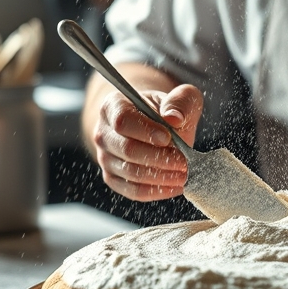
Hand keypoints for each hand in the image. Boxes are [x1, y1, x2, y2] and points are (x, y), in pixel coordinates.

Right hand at [92, 85, 203, 201]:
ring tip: (184, 175)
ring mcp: (105, 158)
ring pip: (130, 172)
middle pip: (127, 149)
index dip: (146, 131)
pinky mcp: (113, 178)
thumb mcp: (180, 97)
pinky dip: (156, 191)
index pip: (123, 120)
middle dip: (158, 158)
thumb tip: (174, 118)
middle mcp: (103, 133)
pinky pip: (132, 191)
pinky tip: (175, 186)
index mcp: (114, 106)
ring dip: (160, 176)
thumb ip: (181, 102)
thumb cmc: (167, 111)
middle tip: (184, 162)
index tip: (168, 138)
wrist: (155, 127)